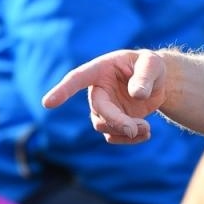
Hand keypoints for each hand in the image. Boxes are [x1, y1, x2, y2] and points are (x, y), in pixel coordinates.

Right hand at [43, 49, 169, 144]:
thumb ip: (144, 78)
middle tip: (134, 129)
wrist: (156, 82)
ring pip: (104, 126)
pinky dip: (130, 139)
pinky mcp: (113, 122)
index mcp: (100, 70)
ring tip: (147, 128)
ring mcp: (104, 108)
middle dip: (115, 121)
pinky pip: (114, 136)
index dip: (63, 91)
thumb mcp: (152, 64)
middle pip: (97, 110)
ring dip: (125, 131)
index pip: (77, 79)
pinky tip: (146, 134)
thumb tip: (137, 95)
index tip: (47, 103)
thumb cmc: (150, 66)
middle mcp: (98, 90)